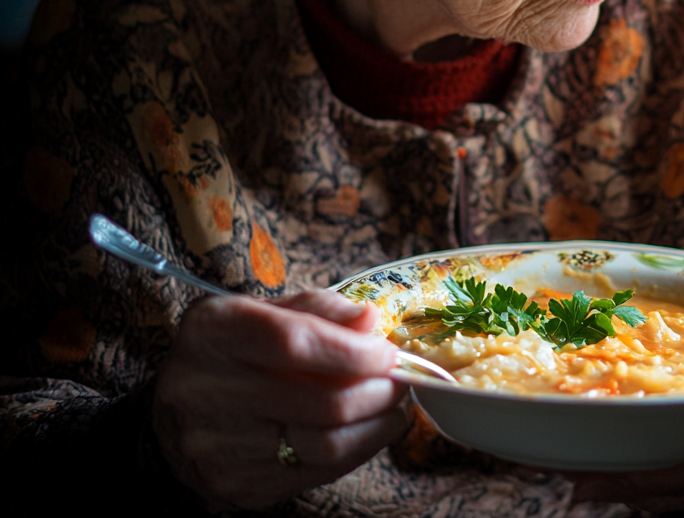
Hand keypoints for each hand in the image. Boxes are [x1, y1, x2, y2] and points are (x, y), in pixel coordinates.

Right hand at [153, 290, 408, 509]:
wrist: (168, 417)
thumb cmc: (229, 352)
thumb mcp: (260, 310)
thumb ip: (315, 309)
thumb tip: (370, 320)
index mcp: (215, 331)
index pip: (295, 343)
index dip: (353, 351)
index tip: (388, 351)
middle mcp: (207, 391)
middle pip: (319, 402)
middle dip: (378, 391)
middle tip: (402, 379)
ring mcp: (219, 448)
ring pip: (323, 445)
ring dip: (375, 425)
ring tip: (393, 406)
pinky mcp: (235, 486)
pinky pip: (314, 474)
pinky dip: (355, 451)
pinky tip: (368, 431)